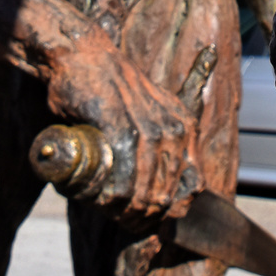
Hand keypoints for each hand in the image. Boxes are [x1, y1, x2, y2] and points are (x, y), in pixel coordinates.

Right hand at [47, 43, 203, 225]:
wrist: (85, 57)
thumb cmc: (111, 90)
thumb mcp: (149, 111)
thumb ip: (160, 143)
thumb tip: (161, 196)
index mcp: (184, 126)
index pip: (191, 188)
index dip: (167, 211)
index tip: (143, 218)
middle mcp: (174, 131)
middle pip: (164, 198)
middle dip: (140, 216)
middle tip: (117, 216)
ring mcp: (150, 132)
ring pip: (143, 195)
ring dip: (120, 210)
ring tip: (102, 206)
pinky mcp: (122, 133)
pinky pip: (122, 182)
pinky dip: (106, 197)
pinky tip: (93, 196)